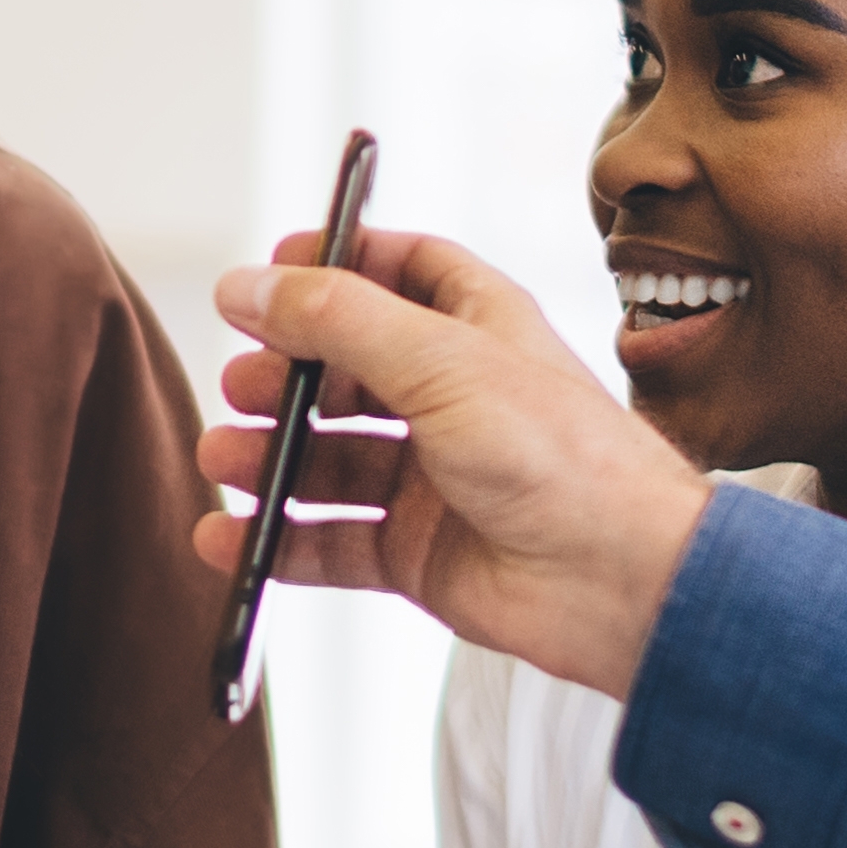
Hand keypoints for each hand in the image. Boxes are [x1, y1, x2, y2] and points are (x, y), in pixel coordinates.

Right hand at [189, 227, 715, 703]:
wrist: (621, 583)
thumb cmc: (565, 460)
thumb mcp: (442, 361)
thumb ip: (338, 319)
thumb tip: (249, 286)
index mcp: (478, 328)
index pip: (401, 270)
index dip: (335, 264)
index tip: (269, 274)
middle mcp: (455, 398)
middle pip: (347, 370)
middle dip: (287, 375)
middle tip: (242, 385)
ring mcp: (434, 478)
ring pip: (329, 459)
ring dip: (271, 458)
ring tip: (225, 460)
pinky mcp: (418, 553)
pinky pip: (330, 542)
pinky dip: (279, 541)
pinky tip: (232, 539)